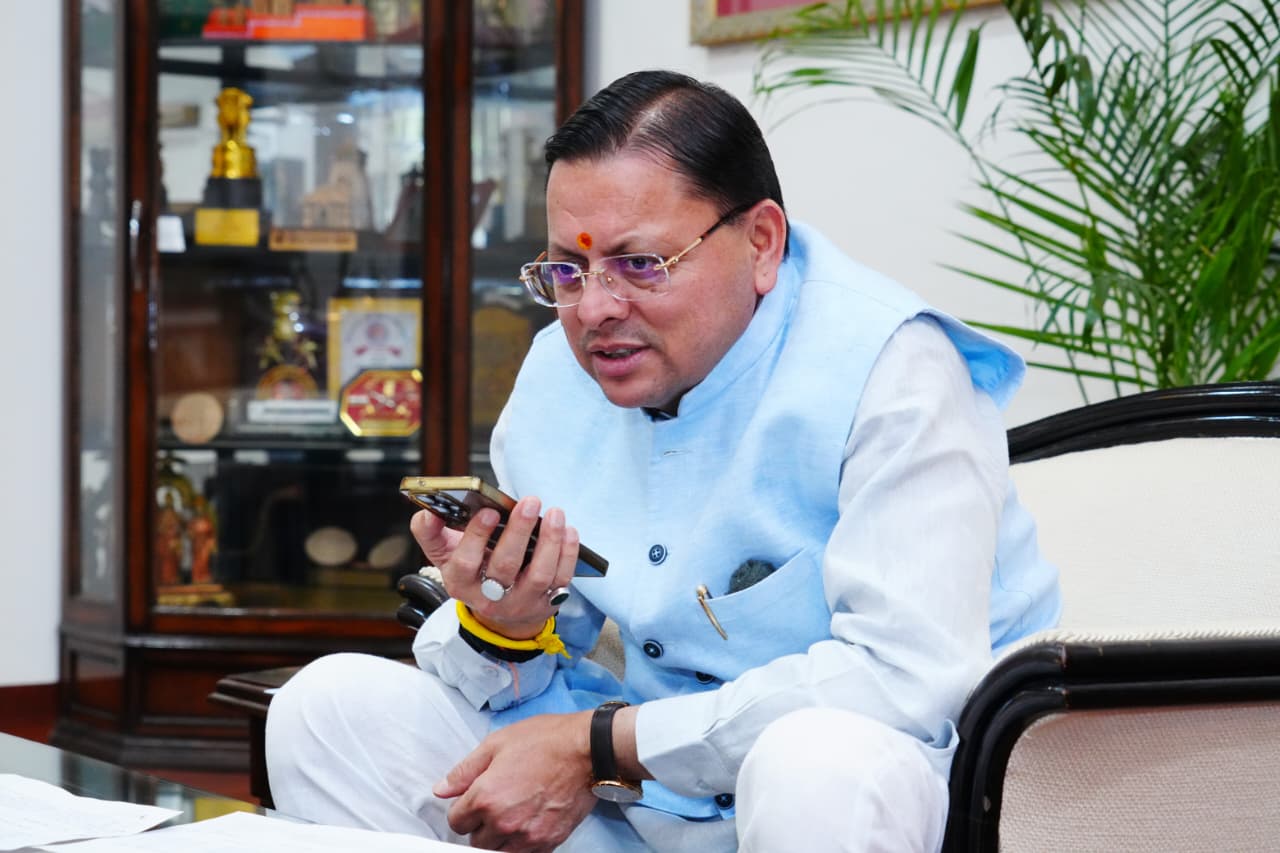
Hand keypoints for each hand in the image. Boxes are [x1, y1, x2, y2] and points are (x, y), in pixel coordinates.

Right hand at [409, 496, 579, 638]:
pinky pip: (561, 579)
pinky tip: (568, 530)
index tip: (490, 511)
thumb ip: (430, 531)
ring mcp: (521, 602)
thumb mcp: (445, 554)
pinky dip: (567, 553)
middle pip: (505, 567)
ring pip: (538, 575)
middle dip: (518, 532)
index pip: (465, 563)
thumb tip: (429, 512)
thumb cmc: (473, 570)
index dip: (477, 537)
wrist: (500, 611)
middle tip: (529, 502)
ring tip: (554, 513)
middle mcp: (489, 598)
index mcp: (460, 583)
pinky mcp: (547, 602)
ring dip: (549, 541)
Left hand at [433, 711, 596, 851]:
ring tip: (511, 814)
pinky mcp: (548, 842)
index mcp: (486, 796)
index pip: (456, 822)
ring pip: (498, 852)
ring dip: (499, 838)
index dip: (463, 809)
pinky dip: (521, 843)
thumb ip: (465, 770)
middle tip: (495, 804)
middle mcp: (504, 822)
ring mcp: (527, 836)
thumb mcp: (497, 744)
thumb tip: (441, 789)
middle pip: (475, 841)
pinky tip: (528, 823)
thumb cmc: (546, 741)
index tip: (473, 800)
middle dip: (480, 825)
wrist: (589, 751)